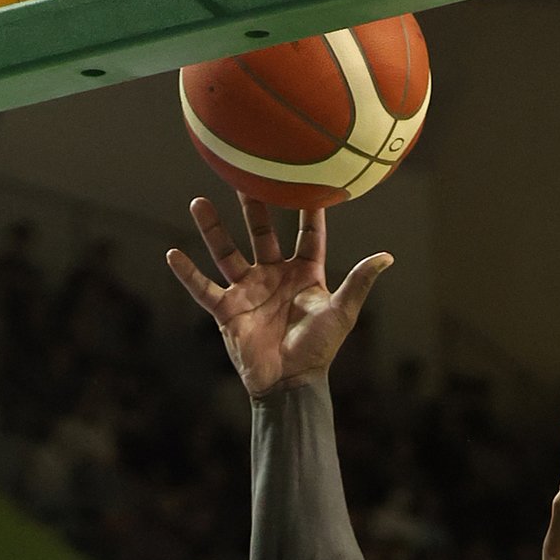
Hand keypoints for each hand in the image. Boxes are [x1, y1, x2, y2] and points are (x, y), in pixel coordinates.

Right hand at [167, 194, 391, 398]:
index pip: (307, 234)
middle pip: (261, 234)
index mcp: (304, 274)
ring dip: (212, 230)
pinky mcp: (228, 311)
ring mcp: (249, 291)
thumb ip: (359, 282)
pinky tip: (172, 254)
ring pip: (227, 253)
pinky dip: (188, 274)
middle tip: (244, 176)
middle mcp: (274, 276)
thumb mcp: (341, 312)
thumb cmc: (318, 350)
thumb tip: (387, 257)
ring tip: (198, 202)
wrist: (290, 383)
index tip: (308, 179)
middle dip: (254, 207)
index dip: (309, 210)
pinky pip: (203, 289)